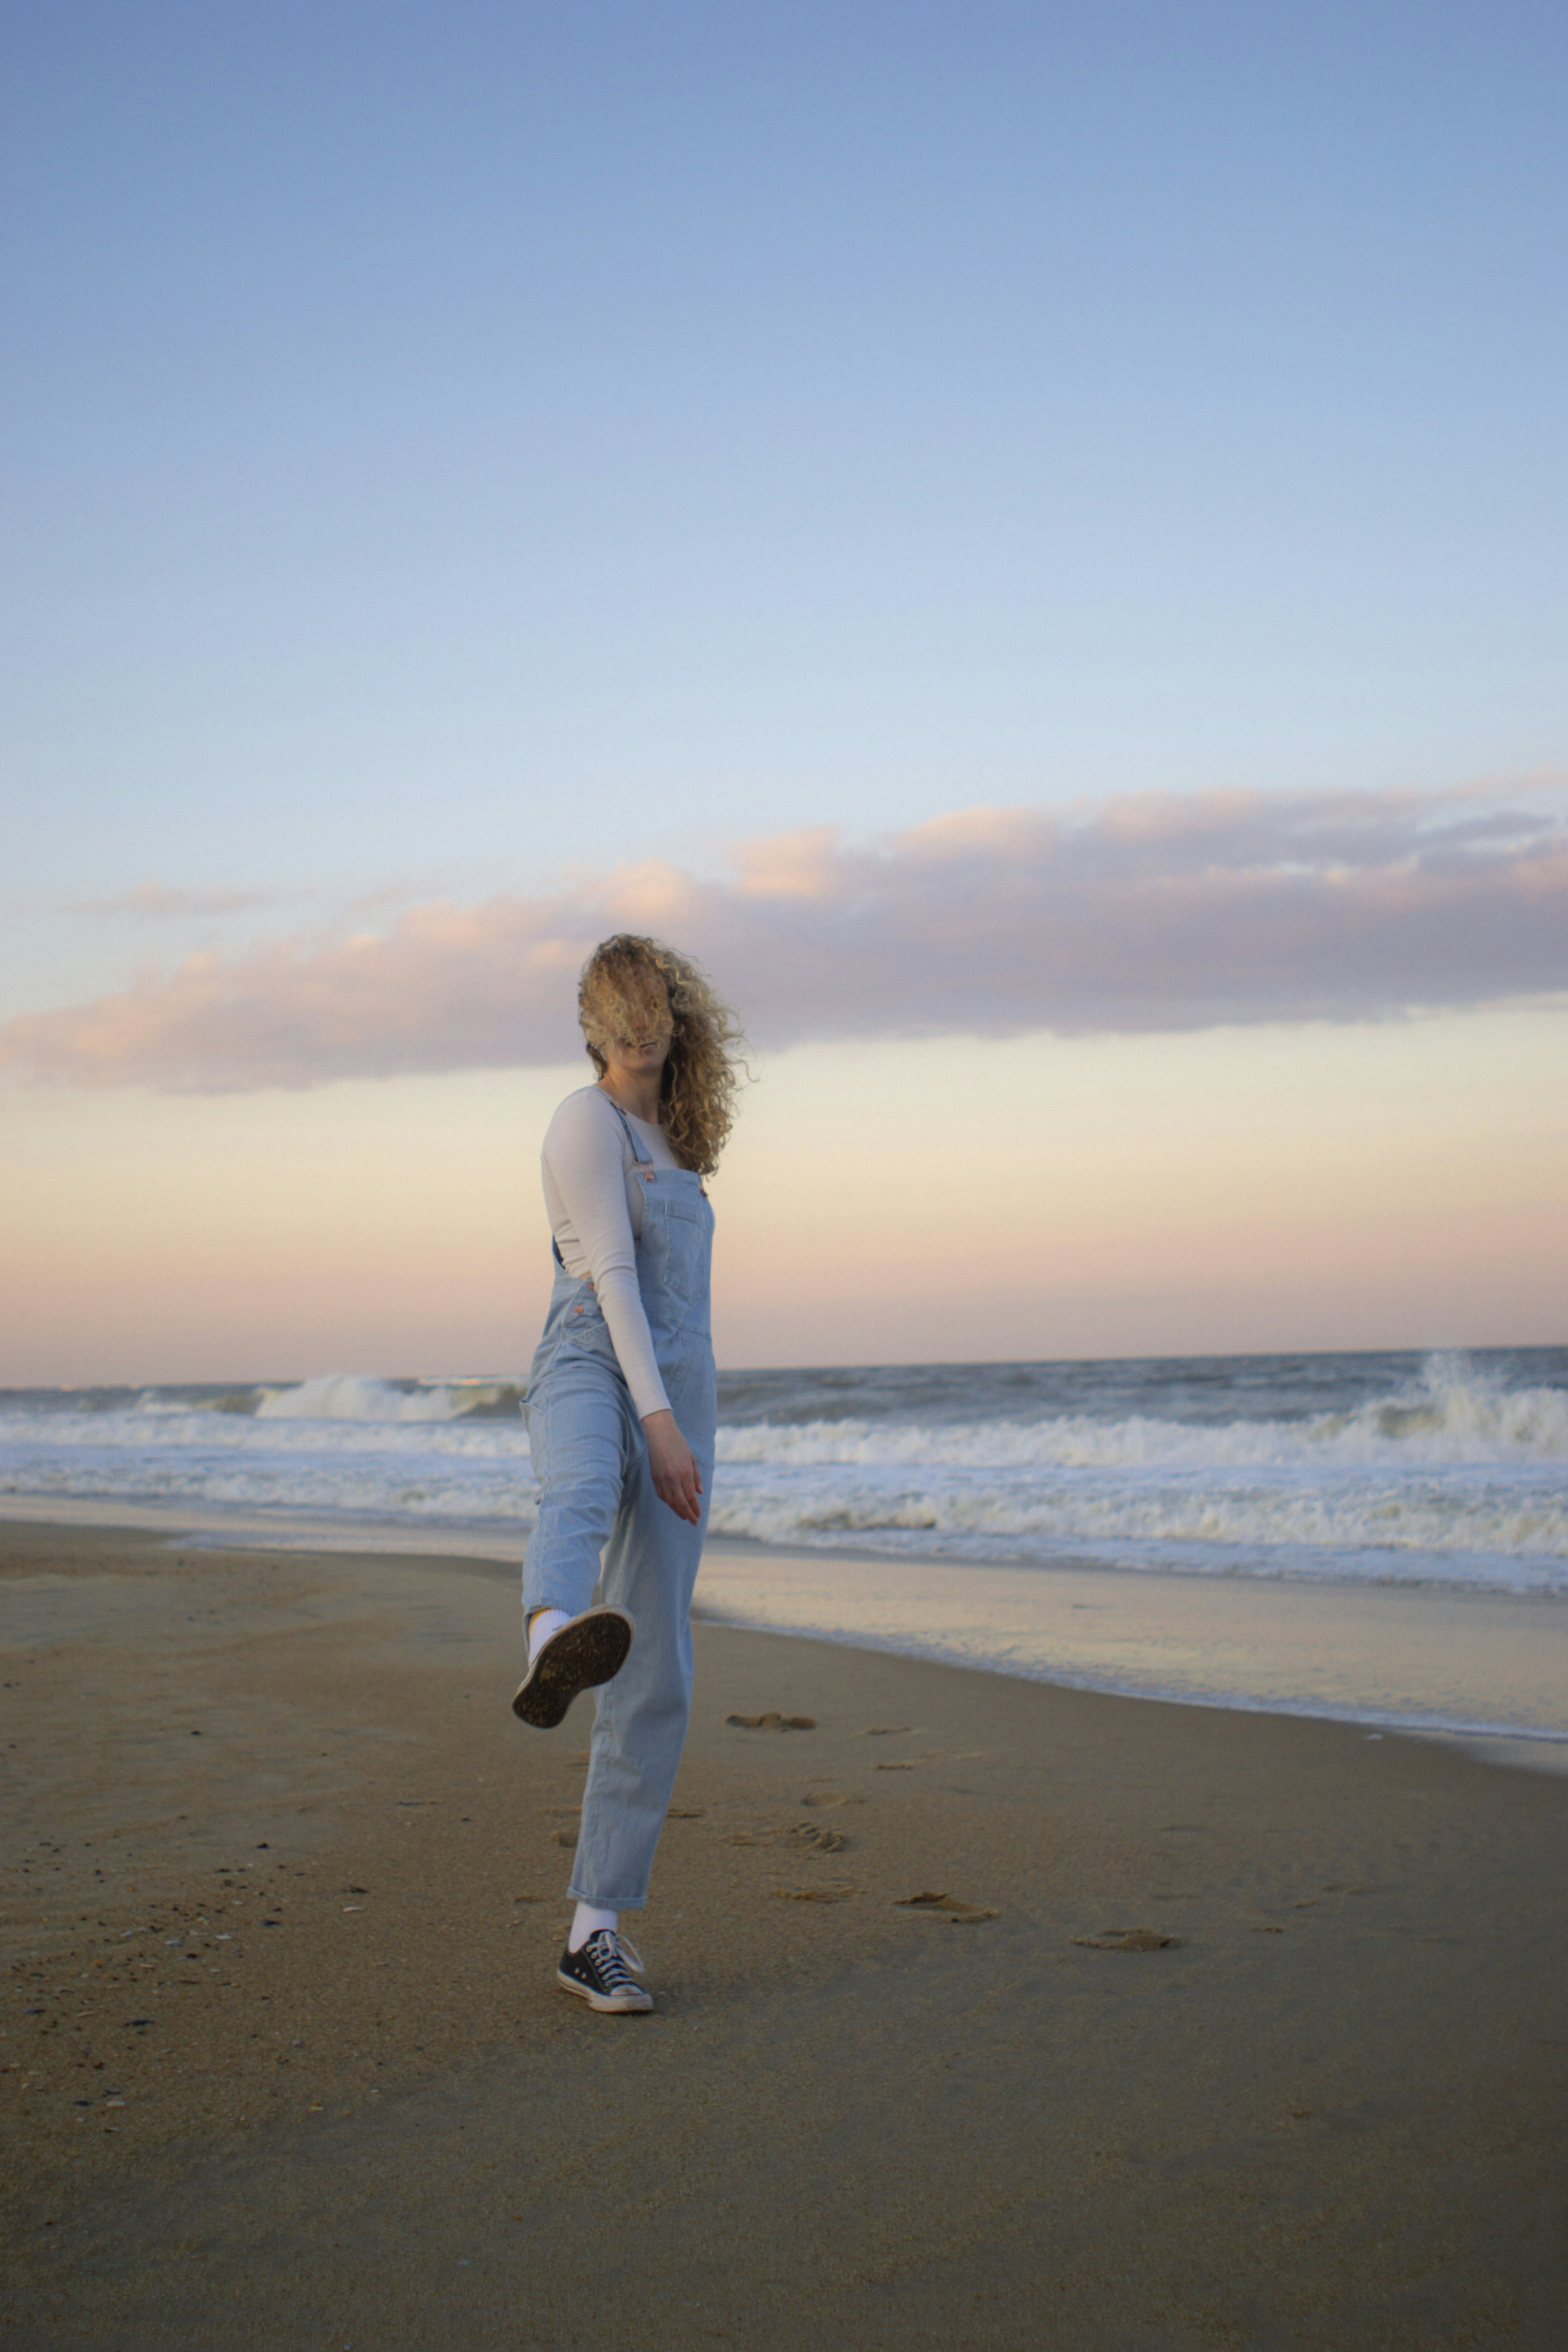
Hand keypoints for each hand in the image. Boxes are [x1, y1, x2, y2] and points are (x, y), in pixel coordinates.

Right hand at [642, 1409, 703, 1523]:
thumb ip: (696, 1477)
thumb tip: (700, 1493)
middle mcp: (673, 1478)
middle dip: (688, 1514)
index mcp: (685, 1472)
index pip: (691, 1497)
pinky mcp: (654, 1477)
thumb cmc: (679, 1443)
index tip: (698, 1515)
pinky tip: (673, 1505)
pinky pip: (661, 1494)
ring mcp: (662, 1478)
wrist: (660, 1433)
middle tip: (693, 1521)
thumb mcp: (692, 1458)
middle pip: (681, 1502)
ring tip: (684, 1516)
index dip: (695, 1508)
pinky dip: (668, 1502)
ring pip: (670, 1501)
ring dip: (677, 1510)